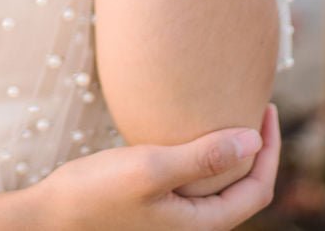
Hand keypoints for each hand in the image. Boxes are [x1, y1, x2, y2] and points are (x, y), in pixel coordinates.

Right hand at [0, 104, 280, 229]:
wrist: (54, 215)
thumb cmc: (98, 193)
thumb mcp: (152, 168)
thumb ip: (204, 156)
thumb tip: (254, 139)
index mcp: (204, 224)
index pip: (258, 190)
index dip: (269, 149)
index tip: (266, 108)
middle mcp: (195, 224)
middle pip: (245, 188)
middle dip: (256, 149)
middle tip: (256, 105)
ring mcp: (176, 217)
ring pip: (221, 184)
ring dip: (231, 151)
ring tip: (230, 113)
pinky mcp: (158, 205)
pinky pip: (197, 181)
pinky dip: (206, 155)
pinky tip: (191, 131)